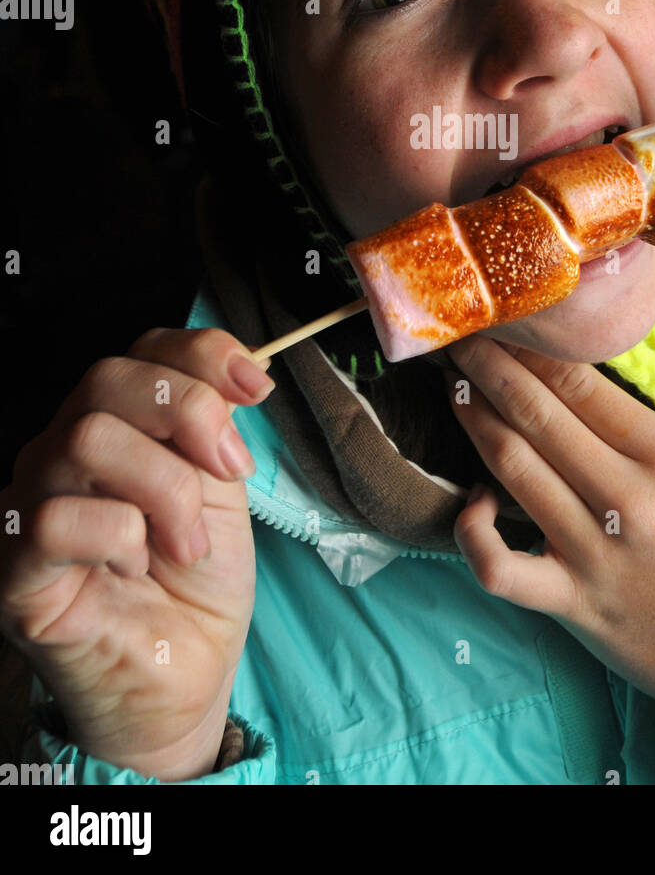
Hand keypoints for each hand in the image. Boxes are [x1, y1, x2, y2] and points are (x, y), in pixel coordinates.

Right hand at [0, 328, 272, 779]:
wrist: (185, 677)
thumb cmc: (196, 584)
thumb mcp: (222, 488)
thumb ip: (216, 426)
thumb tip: (244, 373)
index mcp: (117, 425)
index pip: (143, 350)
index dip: (203, 355)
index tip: (257, 387)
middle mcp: (62, 452)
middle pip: (108, 379)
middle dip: (189, 416)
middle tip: (228, 472)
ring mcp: (29, 504)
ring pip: (88, 438)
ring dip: (165, 489)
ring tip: (187, 542)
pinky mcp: (14, 569)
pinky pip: (59, 518)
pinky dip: (119, 538)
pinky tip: (133, 568)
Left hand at [444, 335, 654, 764]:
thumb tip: (594, 376)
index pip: (580, 382)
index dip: (532, 347)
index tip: (504, 323)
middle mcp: (626, 499)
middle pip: (537, 414)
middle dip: (489, 367)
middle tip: (460, 338)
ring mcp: (592, 553)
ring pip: (512, 469)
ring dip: (474, 419)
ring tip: (454, 386)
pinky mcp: (569, 602)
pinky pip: (499, 567)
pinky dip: (473, 532)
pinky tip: (474, 502)